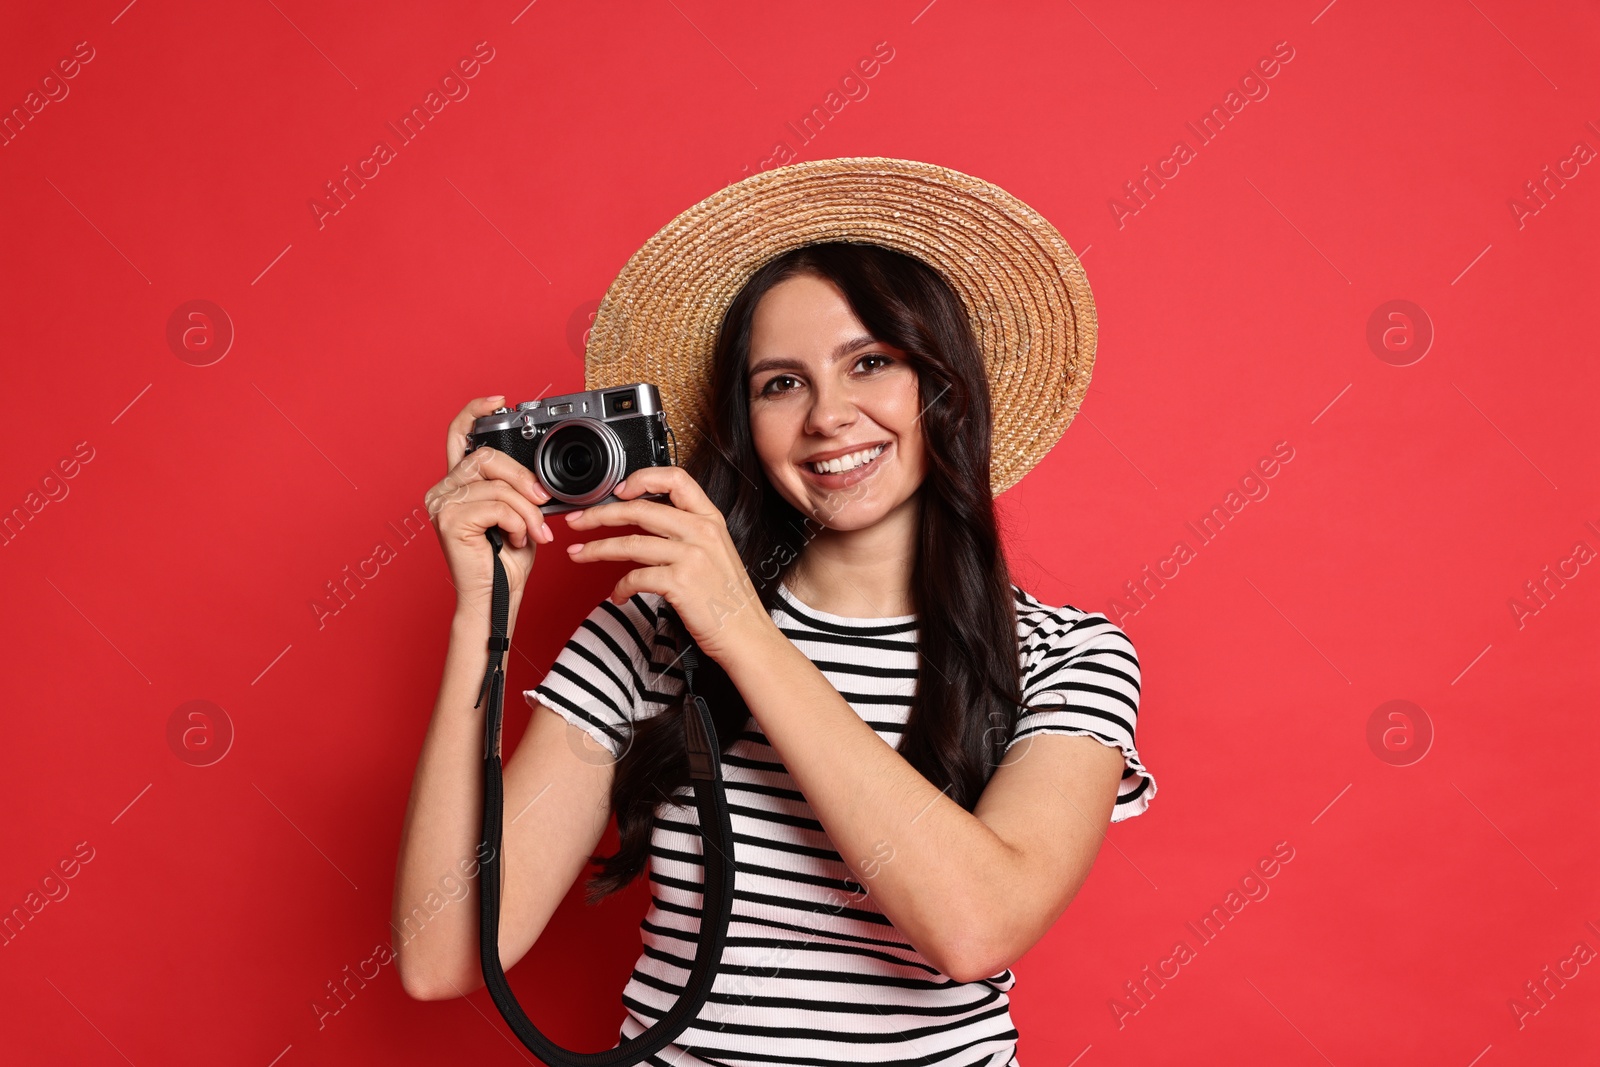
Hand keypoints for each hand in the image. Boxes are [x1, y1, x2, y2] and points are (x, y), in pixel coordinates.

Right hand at [425, 396, 554, 608]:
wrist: (497, 599)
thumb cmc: (506, 561)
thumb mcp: (518, 514)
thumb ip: (517, 489)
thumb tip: (537, 478)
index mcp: (457, 484)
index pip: (459, 436)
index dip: (475, 412)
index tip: (500, 401)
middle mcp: (442, 490)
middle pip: (487, 456)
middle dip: (524, 479)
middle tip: (542, 503)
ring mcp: (441, 503)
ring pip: (498, 485)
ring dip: (526, 510)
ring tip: (533, 532)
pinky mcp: (448, 519)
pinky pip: (497, 505)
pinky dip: (517, 522)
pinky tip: (516, 540)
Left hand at [563, 466, 773, 662]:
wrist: (747, 634)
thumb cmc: (729, 599)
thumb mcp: (716, 553)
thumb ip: (687, 533)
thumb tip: (645, 523)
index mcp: (710, 519)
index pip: (675, 479)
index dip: (642, 479)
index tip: (618, 490)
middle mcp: (701, 532)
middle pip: (639, 509)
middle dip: (600, 514)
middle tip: (578, 521)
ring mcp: (691, 556)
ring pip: (630, 542)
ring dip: (596, 549)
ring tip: (579, 554)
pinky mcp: (680, 583)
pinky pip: (635, 577)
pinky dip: (620, 587)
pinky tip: (617, 595)